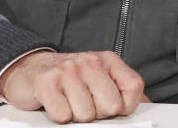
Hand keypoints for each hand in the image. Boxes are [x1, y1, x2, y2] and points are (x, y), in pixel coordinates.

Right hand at [0, 50, 145, 123]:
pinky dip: (59, 116)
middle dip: (98, 113)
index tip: (112, 107)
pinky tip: (56, 103)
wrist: (30, 68)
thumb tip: (148, 106)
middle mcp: (91, 61)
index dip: (124, 107)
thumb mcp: (101, 78)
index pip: (134, 89)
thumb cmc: (69, 77)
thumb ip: (123, 91)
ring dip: (76, 115)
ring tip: (69, 101)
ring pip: (86, 115)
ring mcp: (69, 70)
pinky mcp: (47, 82)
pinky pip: (63, 116)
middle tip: (85, 103)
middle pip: (111, 106)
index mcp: (108, 60)